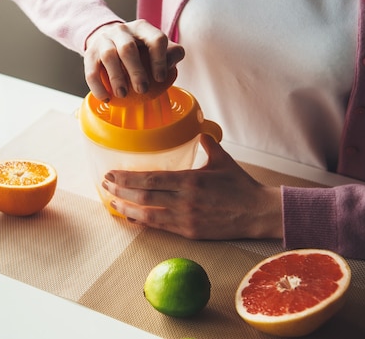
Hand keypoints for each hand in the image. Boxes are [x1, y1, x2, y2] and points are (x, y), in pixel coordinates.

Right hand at [84, 20, 184, 101]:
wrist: (108, 40)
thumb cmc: (139, 48)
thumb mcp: (156, 46)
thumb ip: (171, 54)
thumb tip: (170, 66)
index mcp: (142, 28)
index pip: (155, 39)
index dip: (159, 59)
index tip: (160, 78)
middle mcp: (122, 30)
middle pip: (128, 48)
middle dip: (136, 71)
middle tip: (142, 89)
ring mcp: (104, 40)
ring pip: (109, 56)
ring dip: (116, 77)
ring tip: (122, 94)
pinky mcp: (90, 54)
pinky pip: (91, 71)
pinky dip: (98, 87)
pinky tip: (106, 98)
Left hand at [102, 135, 282, 239]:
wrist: (258, 213)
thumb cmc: (240, 184)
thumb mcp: (223, 160)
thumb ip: (207, 145)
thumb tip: (198, 132)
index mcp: (190, 180)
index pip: (151, 178)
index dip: (127, 177)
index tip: (111, 173)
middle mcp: (184, 200)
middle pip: (143, 196)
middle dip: (120, 190)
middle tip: (105, 185)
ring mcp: (185, 219)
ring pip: (147, 215)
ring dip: (126, 208)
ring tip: (112, 202)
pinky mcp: (189, 232)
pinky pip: (160, 227)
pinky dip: (142, 222)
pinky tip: (131, 217)